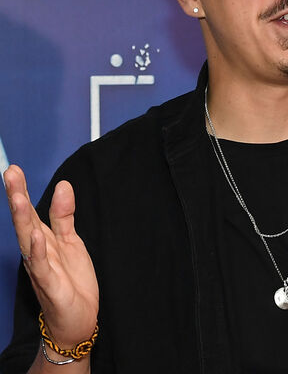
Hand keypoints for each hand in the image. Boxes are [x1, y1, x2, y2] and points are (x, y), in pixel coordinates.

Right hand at [4, 164, 98, 347]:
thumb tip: (63, 185)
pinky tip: (36, 235)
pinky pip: (42, 266)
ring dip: (22, 219)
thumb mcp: (71, 241)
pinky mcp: (51, 284)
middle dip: (17, 196)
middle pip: (24, 221)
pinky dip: (38, 251)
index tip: (13, 168)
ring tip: (17, 197)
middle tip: (10, 172)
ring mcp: (41, 268)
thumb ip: (64, 215)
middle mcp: (37, 252)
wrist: (77, 320)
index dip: (21, 190)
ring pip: (28, 240)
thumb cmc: (71, 280)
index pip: (29, 211)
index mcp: (42, 240)